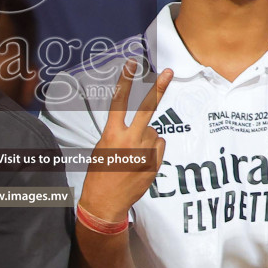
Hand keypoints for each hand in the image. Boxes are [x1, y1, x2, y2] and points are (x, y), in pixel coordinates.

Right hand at [77, 59, 172, 227]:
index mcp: (111, 135)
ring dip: (147, 137)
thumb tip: (138, 127)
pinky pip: (159, 146)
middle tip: (168, 72)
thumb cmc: (99, 175)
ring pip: (153, 132)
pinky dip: (153, 149)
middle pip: (146, 108)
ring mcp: (144, 152)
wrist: (105, 203)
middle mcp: (129, 141)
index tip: (132, 64)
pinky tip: (141, 161)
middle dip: (158, 88)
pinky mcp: (154, 163)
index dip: (126, 81)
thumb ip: (119, 134)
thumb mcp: (102, 149)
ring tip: (133, 154)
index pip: (118, 102)